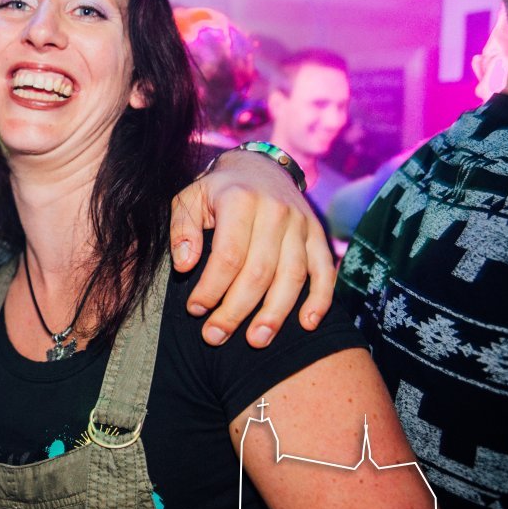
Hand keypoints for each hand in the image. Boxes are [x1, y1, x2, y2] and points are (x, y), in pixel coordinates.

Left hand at [169, 150, 334, 346]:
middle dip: (236, 311)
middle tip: (215, 337)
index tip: (195, 310)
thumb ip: (182, 231)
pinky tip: (307, 324)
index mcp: (240, 200)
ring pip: (292, 276)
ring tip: (256, 341)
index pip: (228, 255)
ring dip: (275, 314)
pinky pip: (325, 271)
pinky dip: (320, 299)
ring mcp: (301, 224)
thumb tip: (184, 266)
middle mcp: (276, 211)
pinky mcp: (318, 235)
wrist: (259, 167)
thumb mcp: (189, 200)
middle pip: (259, 272)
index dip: (212, 287)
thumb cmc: (216, 192)